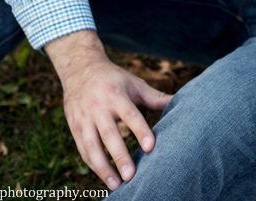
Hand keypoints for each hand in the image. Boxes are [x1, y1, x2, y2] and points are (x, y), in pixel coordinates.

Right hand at [46, 31, 172, 190]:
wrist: (80, 70)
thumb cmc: (114, 80)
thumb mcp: (134, 84)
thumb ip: (155, 97)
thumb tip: (180, 102)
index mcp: (116, 95)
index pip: (130, 115)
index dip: (140, 131)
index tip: (150, 147)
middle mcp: (98, 107)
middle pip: (109, 134)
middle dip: (119, 156)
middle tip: (131, 175)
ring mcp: (84, 118)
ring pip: (91, 146)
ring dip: (103, 167)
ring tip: (116, 184)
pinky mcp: (74, 127)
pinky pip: (83, 149)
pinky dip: (93, 165)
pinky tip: (104, 178)